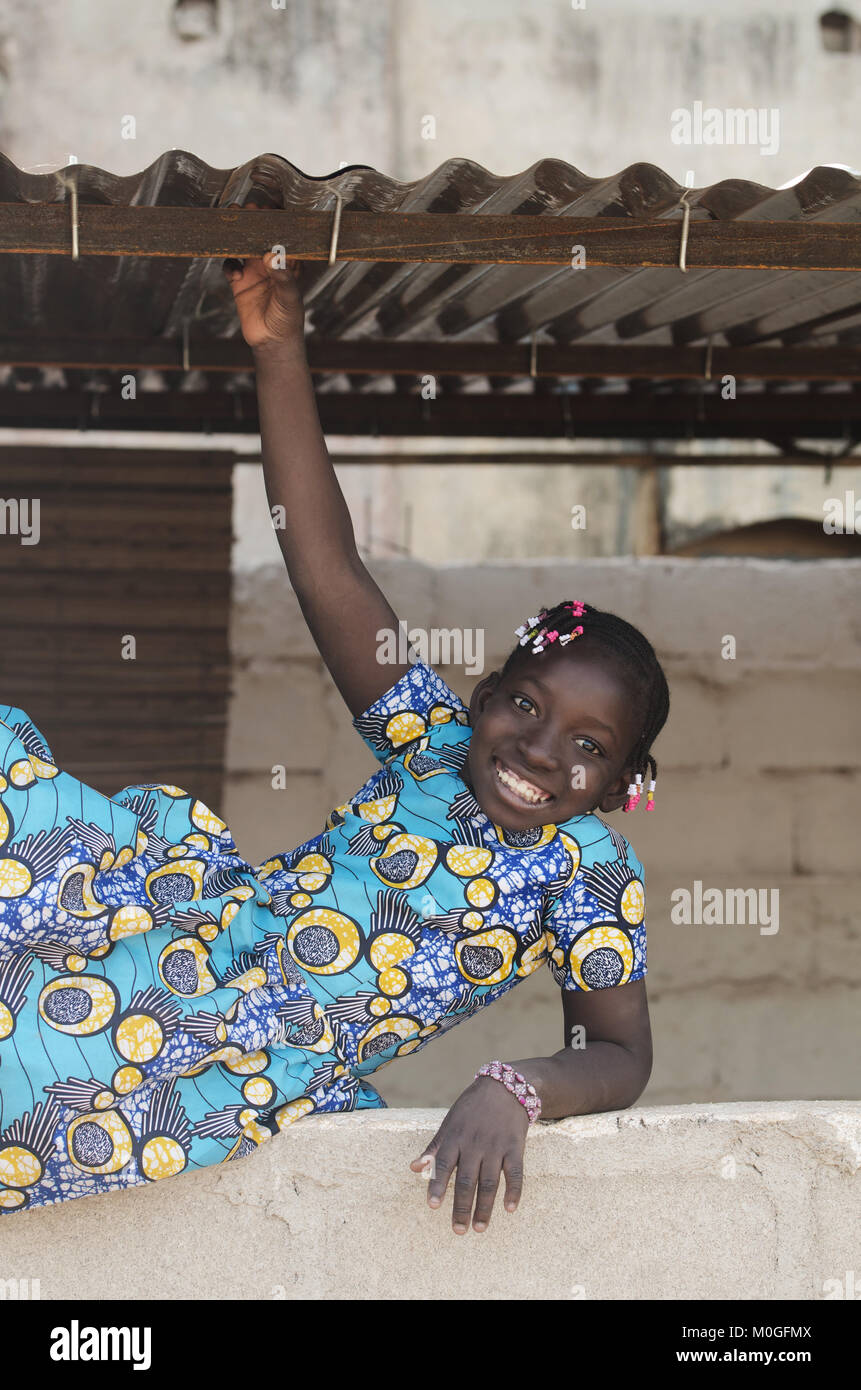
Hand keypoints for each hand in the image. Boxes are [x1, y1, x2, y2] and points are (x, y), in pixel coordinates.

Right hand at [222, 203, 305, 351]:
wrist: (272, 343)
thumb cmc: (288, 320)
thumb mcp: (289, 298)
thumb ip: (282, 277)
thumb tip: (272, 256)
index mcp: (286, 264)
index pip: (281, 237)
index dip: (275, 222)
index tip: (269, 209)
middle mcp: (269, 264)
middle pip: (259, 237)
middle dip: (252, 222)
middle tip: (246, 209)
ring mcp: (253, 272)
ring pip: (242, 247)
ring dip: (236, 236)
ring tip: (231, 224)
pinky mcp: (239, 283)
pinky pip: (230, 266)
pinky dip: (229, 264)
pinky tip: (234, 271)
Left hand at [409, 1076, 528, 1233]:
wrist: (505, 1087)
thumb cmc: (472, 1107)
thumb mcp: (450, 1122)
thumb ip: (435, 1146)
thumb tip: (414, 1167)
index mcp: (455, 1136)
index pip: (444, 1164)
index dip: (437, 1185)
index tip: (432, 1206)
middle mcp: (475, 1143)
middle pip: (467, 1180)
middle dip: (462, 1207)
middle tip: (458, 1230)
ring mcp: (496, 1146)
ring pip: (489, 1182)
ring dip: (484, 1207)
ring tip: (479, 1228)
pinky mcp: (515, 1146)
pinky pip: (515, 1172)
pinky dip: (513, 1191)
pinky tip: (509, 1208)